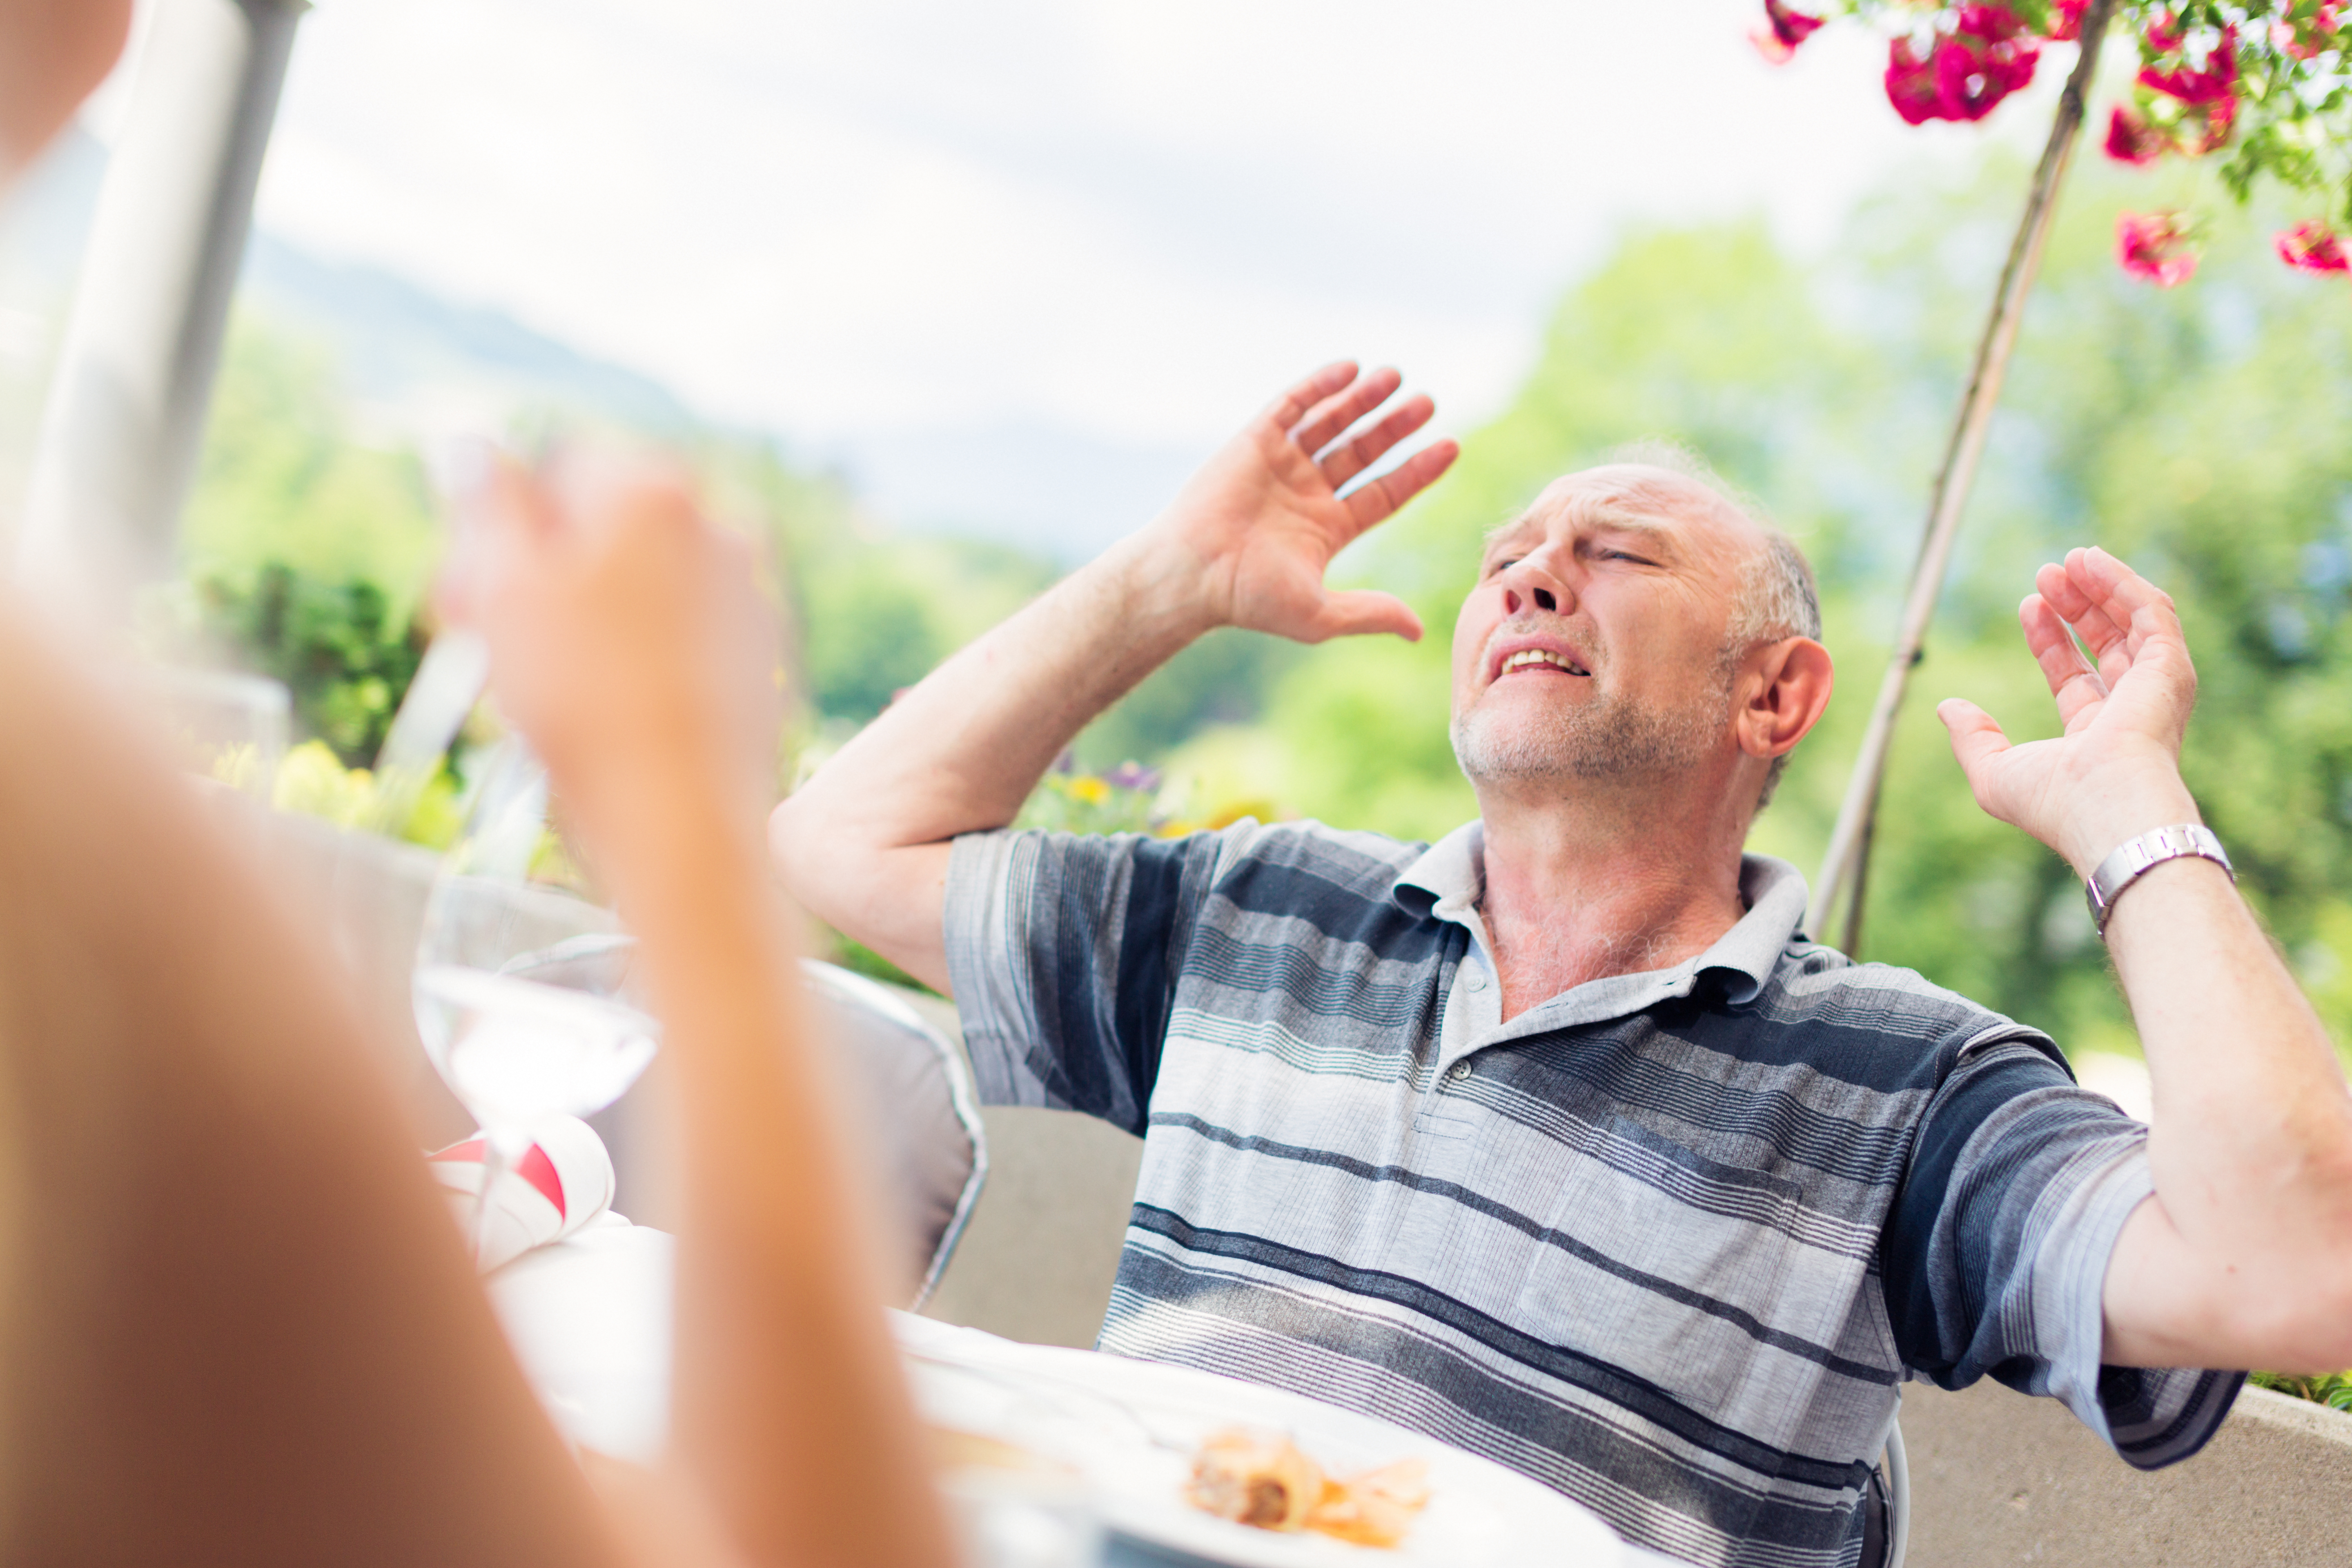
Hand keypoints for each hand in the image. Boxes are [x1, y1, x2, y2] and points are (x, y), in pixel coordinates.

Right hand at [440, 451, 781, 831]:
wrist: (681, 813)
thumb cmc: (584, 697)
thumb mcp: (506, 587)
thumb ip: (489, 504)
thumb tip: (471, 446)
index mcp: (656, 489)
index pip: (557, 468)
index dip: (500, 532)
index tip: (468, 594)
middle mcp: (720, 523)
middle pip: (602, 532)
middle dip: (535, 580)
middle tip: (484, 646)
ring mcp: (751, 591)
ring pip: (637, 589)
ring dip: (578, 624)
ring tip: (539, 693)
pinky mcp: (763, 656)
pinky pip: (678, 638)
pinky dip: (634, 661)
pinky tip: (602, 715)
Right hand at [1149, 363, 1458, 643]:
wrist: (1192, 574)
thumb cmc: (1250, 599)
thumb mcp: (1320, 615)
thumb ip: (1370, 614)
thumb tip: (1419, 632)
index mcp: (1327, 528)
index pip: (1383, 492)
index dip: (1417, 470)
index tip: (1450, 446)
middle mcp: (1307, 492)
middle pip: (1363, 451)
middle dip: (1394, 426)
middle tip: (1428, 403)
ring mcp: (1281, 465)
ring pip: (1331, 423)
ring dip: (1362, 399)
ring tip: (1396, 376)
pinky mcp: (1254, 442)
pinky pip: (1291, 405)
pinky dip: (1319, 387)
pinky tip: (1350, 369)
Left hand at [1937, 546, 2200, 875]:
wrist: (2104, 808)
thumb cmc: (2053, 802)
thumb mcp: (1994, 772)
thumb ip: (1972, 738)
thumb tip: (1948, 708)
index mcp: (2097, 735)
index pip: (2074, 673)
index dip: (2050, 638)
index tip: (2029, 605)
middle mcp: (2132, 710)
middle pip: (2106, 643)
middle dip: (2077, 606)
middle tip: (2045, 573)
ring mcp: (2156, 688)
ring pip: (2133, 622)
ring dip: (2102, 587)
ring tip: (2071, 558)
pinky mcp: (2170, 667)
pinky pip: (2151, 613)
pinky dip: (2124, 584)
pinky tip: (2093, 562)